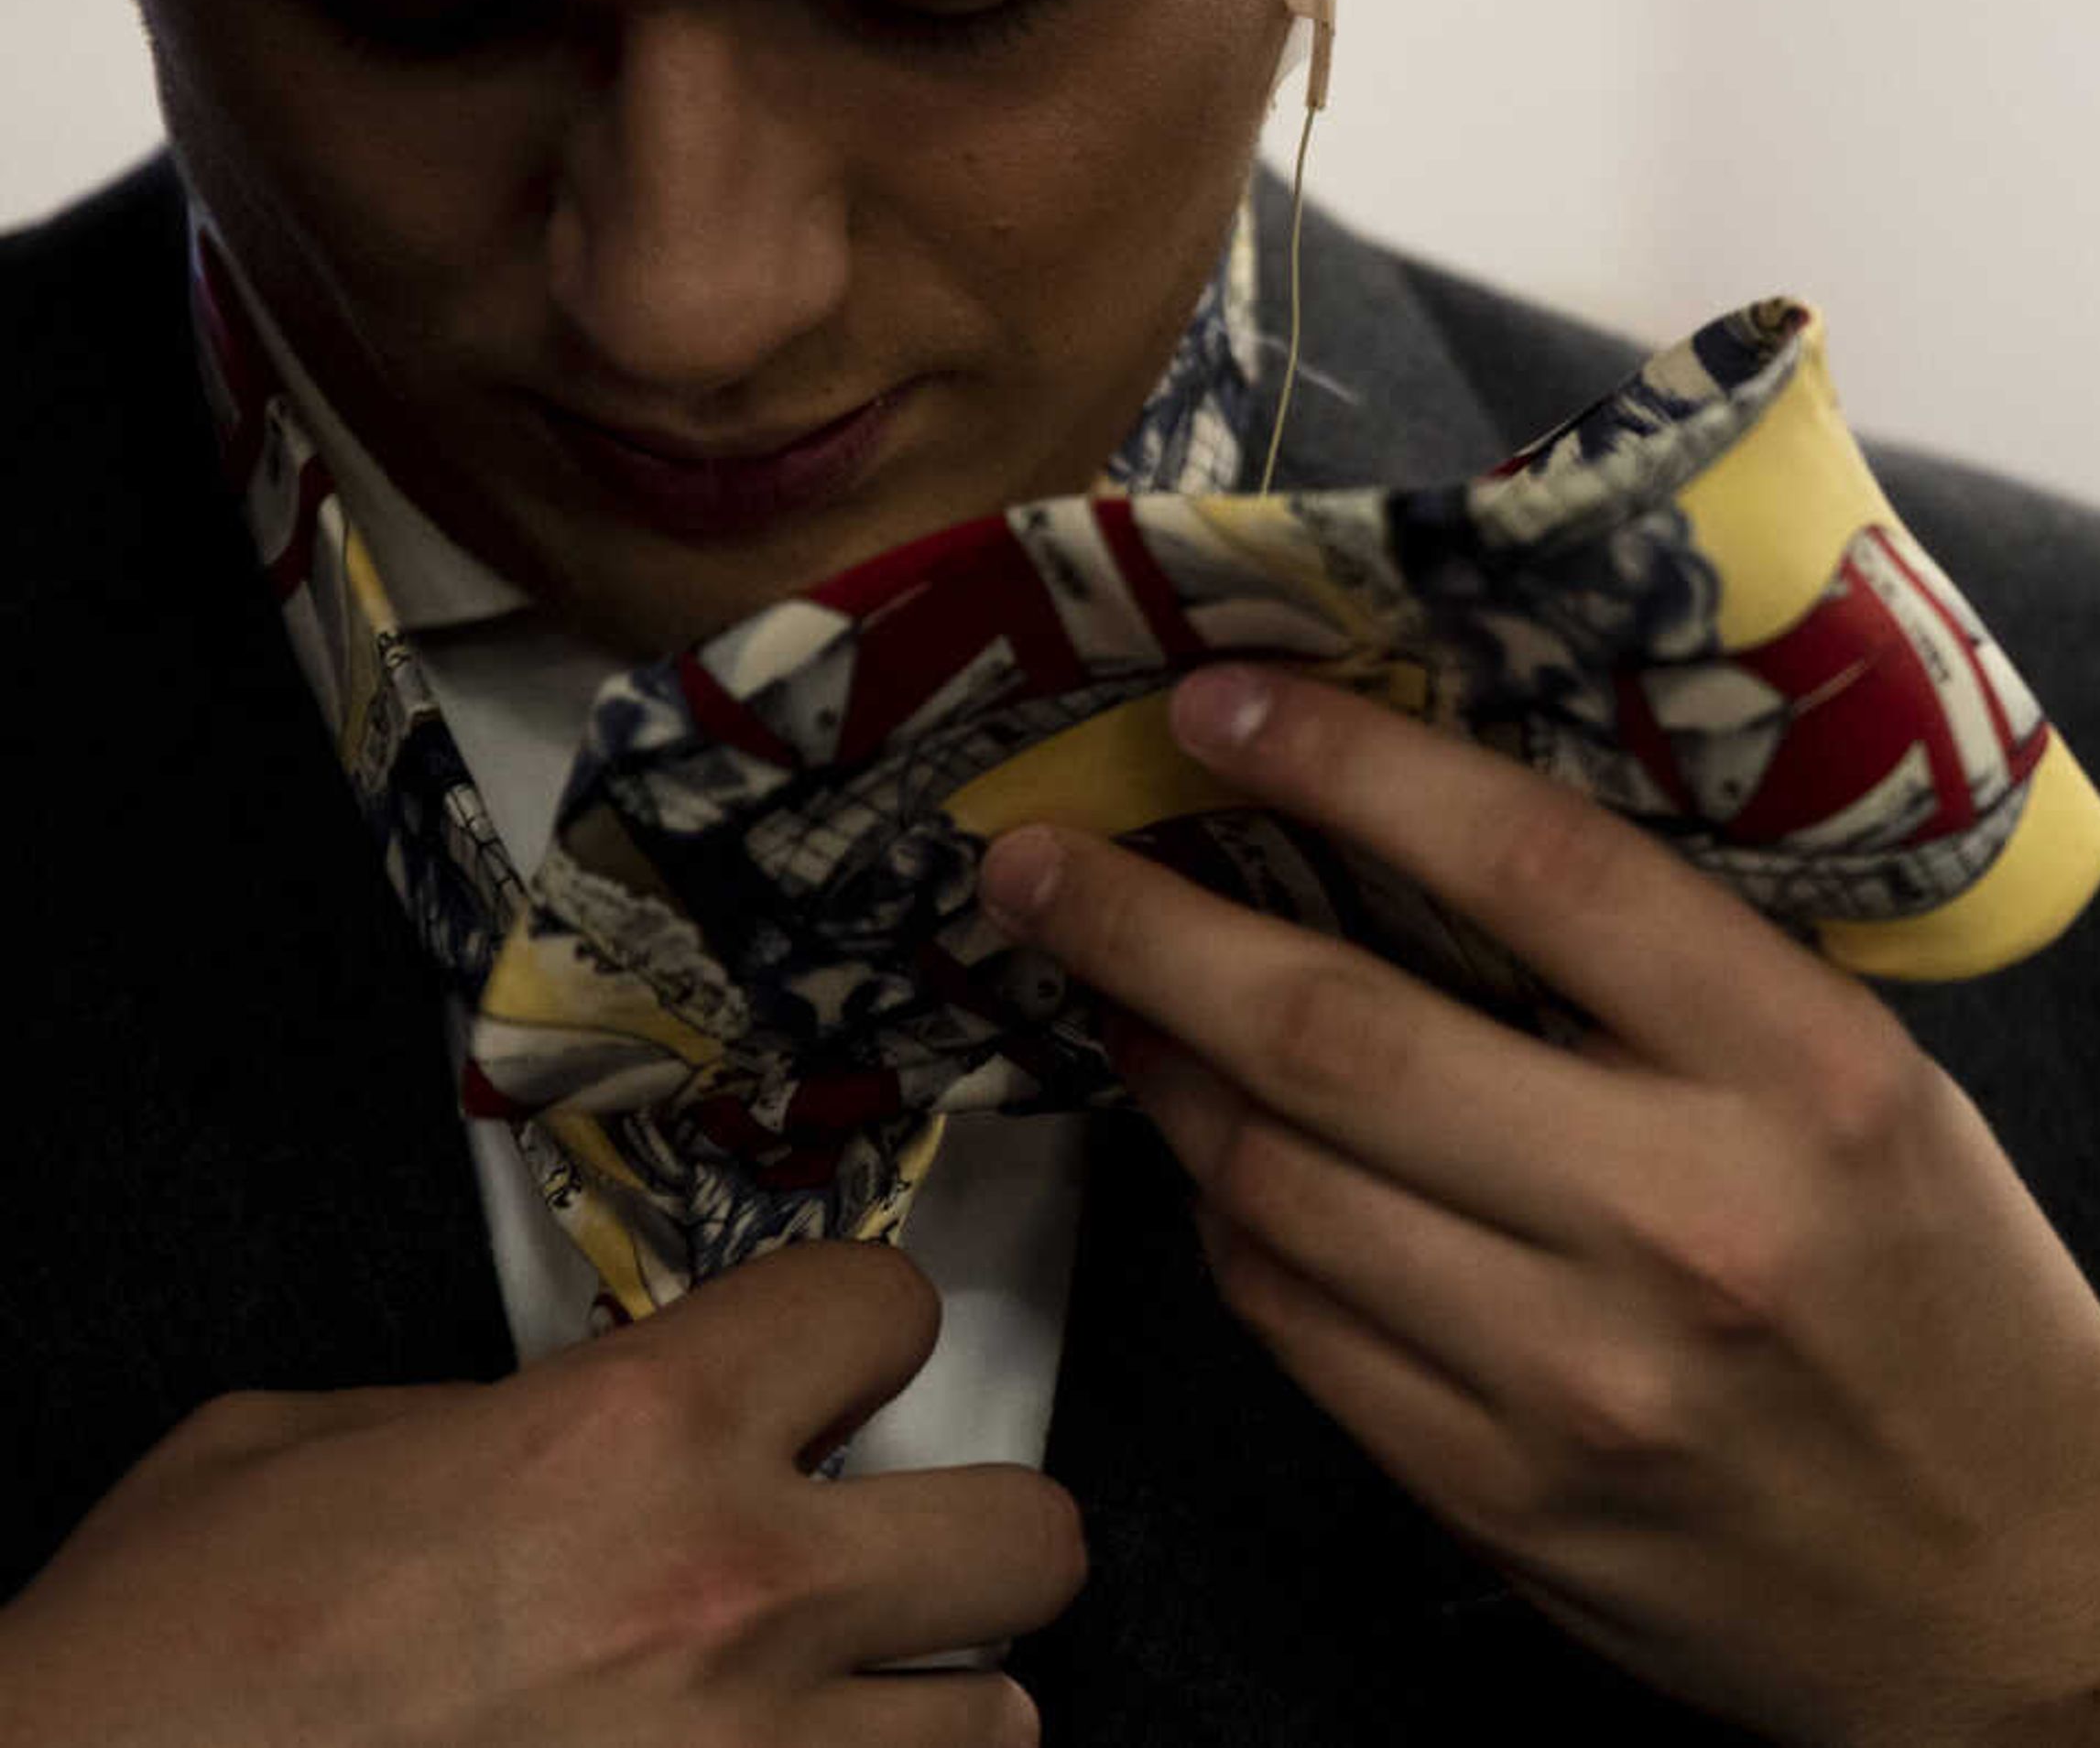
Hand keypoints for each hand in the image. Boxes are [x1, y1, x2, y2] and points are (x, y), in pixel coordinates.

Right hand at [0, 1242, 1081, 1747]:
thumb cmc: (154, 1667)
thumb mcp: (300, 1447)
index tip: (823, 1367)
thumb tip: (582, 1418)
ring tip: (839, 1709)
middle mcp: (732, 1598)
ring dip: (931, 1709)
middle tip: (882, 1555)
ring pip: (1002, 1727)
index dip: (854, 1330)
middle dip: (967, 1537)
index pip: (890, 1306)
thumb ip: (492, 1410)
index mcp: (629, 1438)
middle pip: (1032, 1536)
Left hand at [981, 665, 2099, 1747]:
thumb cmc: (1954, 1304)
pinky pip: (1300, 1328)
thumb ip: (1691, 981)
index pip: (1537, 869)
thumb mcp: (1881, 1091)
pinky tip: (1223, 1162)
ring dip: (1167, 1075)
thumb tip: (1439, 841)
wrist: (2017, 1596)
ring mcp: (1578, 1376)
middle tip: (1040, 862)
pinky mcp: (1502, 1498)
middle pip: (1343, 1036)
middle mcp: (1687, 1218)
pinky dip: (1236, 1225)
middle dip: (1151, 928)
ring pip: (1283, 1188)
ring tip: (1118, 999)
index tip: (1222, 706)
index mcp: (1810, 1074)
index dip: (1351, 768)